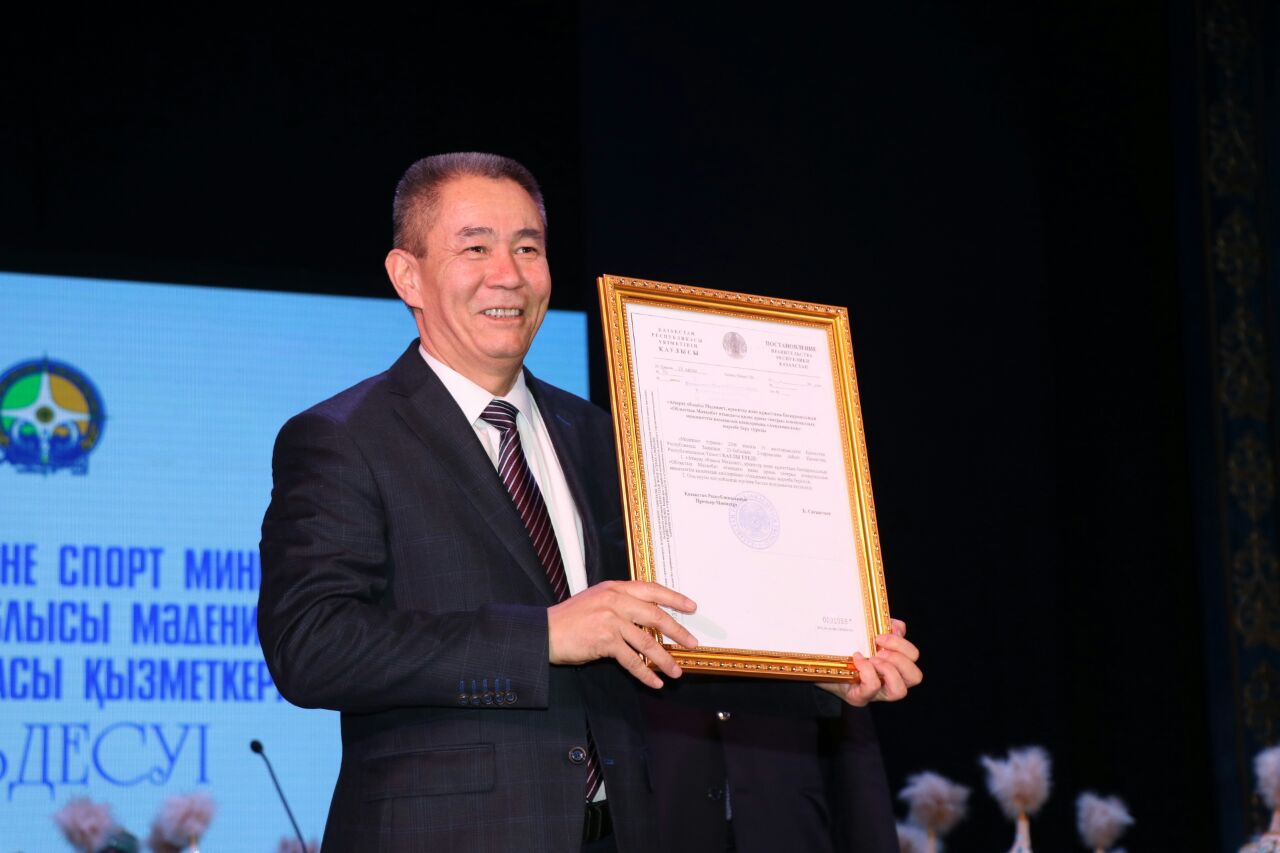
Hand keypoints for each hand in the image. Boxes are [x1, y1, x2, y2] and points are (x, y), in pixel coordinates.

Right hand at [548, 580, 698, 687]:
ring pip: (647, 641)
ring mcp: (611, 620)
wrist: (545, 632)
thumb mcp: (596, 600)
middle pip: (656, 615)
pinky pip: (632, 660)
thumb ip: (620, 603)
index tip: (691, 607)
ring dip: (664, 659)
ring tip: (676, 670)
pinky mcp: (605, 640)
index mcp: (615, 588)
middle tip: (691, 643)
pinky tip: (655, 682)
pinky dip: (645, 673)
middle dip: (677, 631)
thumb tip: (647, 618)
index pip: (652, 589)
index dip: (674, 598)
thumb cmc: (570, 619)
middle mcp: (615, 600)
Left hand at [818, 618, 920, 705]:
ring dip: (888, 669)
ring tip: (872, 658)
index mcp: (893, 664)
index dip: (902, 644)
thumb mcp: (865, 636)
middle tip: (879, 649)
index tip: (881, 634)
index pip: (914, 657)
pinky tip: (856, 659)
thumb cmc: (843, 651)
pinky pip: (871, 688)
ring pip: (900, 691)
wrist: (817, 665)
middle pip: (915, 677)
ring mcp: (875, 693)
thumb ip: (883, 628)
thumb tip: (895, 626)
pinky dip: (867, 670)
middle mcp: (889, 682)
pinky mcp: (859, 698)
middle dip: (900, 658)